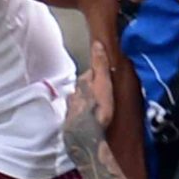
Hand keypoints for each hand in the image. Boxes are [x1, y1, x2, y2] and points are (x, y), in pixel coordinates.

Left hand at [63, 39, 114, 153]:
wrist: (85, 135)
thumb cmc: (97, 109)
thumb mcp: (103, 83)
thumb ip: (100, 65)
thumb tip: (97, 43)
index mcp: (82, 82)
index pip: (91, 73)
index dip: (99, 74)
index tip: (107, 76)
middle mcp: (74, 93)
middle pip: (84, 87)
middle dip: (92, 88)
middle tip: (104, 91)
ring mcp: (71, 107)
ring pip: (81, 100)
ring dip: (88, 101)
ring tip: (99, 105)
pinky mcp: (72, 121)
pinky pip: (80, 113)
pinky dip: (85, 113)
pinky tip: (91, 118)